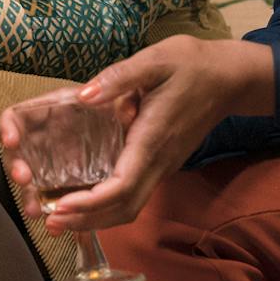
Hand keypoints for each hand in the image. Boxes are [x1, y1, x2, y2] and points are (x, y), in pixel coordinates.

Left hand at [0, 36, 273, 232]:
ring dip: (96, 218)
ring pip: (130, 206)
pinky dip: (108, 205)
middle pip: (124, 208)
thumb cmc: (191, 64)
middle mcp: (160, 161)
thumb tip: (84, 96)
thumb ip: (118, 77)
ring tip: (59, 217)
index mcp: (153, 138)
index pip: (122, 186)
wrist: (229, 77)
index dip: (91, 203)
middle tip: (50, 221)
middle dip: (87, 219)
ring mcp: (164, 166)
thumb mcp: (155, 59)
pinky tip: (84, 198)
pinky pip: (135, 195)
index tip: (60, 207)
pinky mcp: (163, 164)